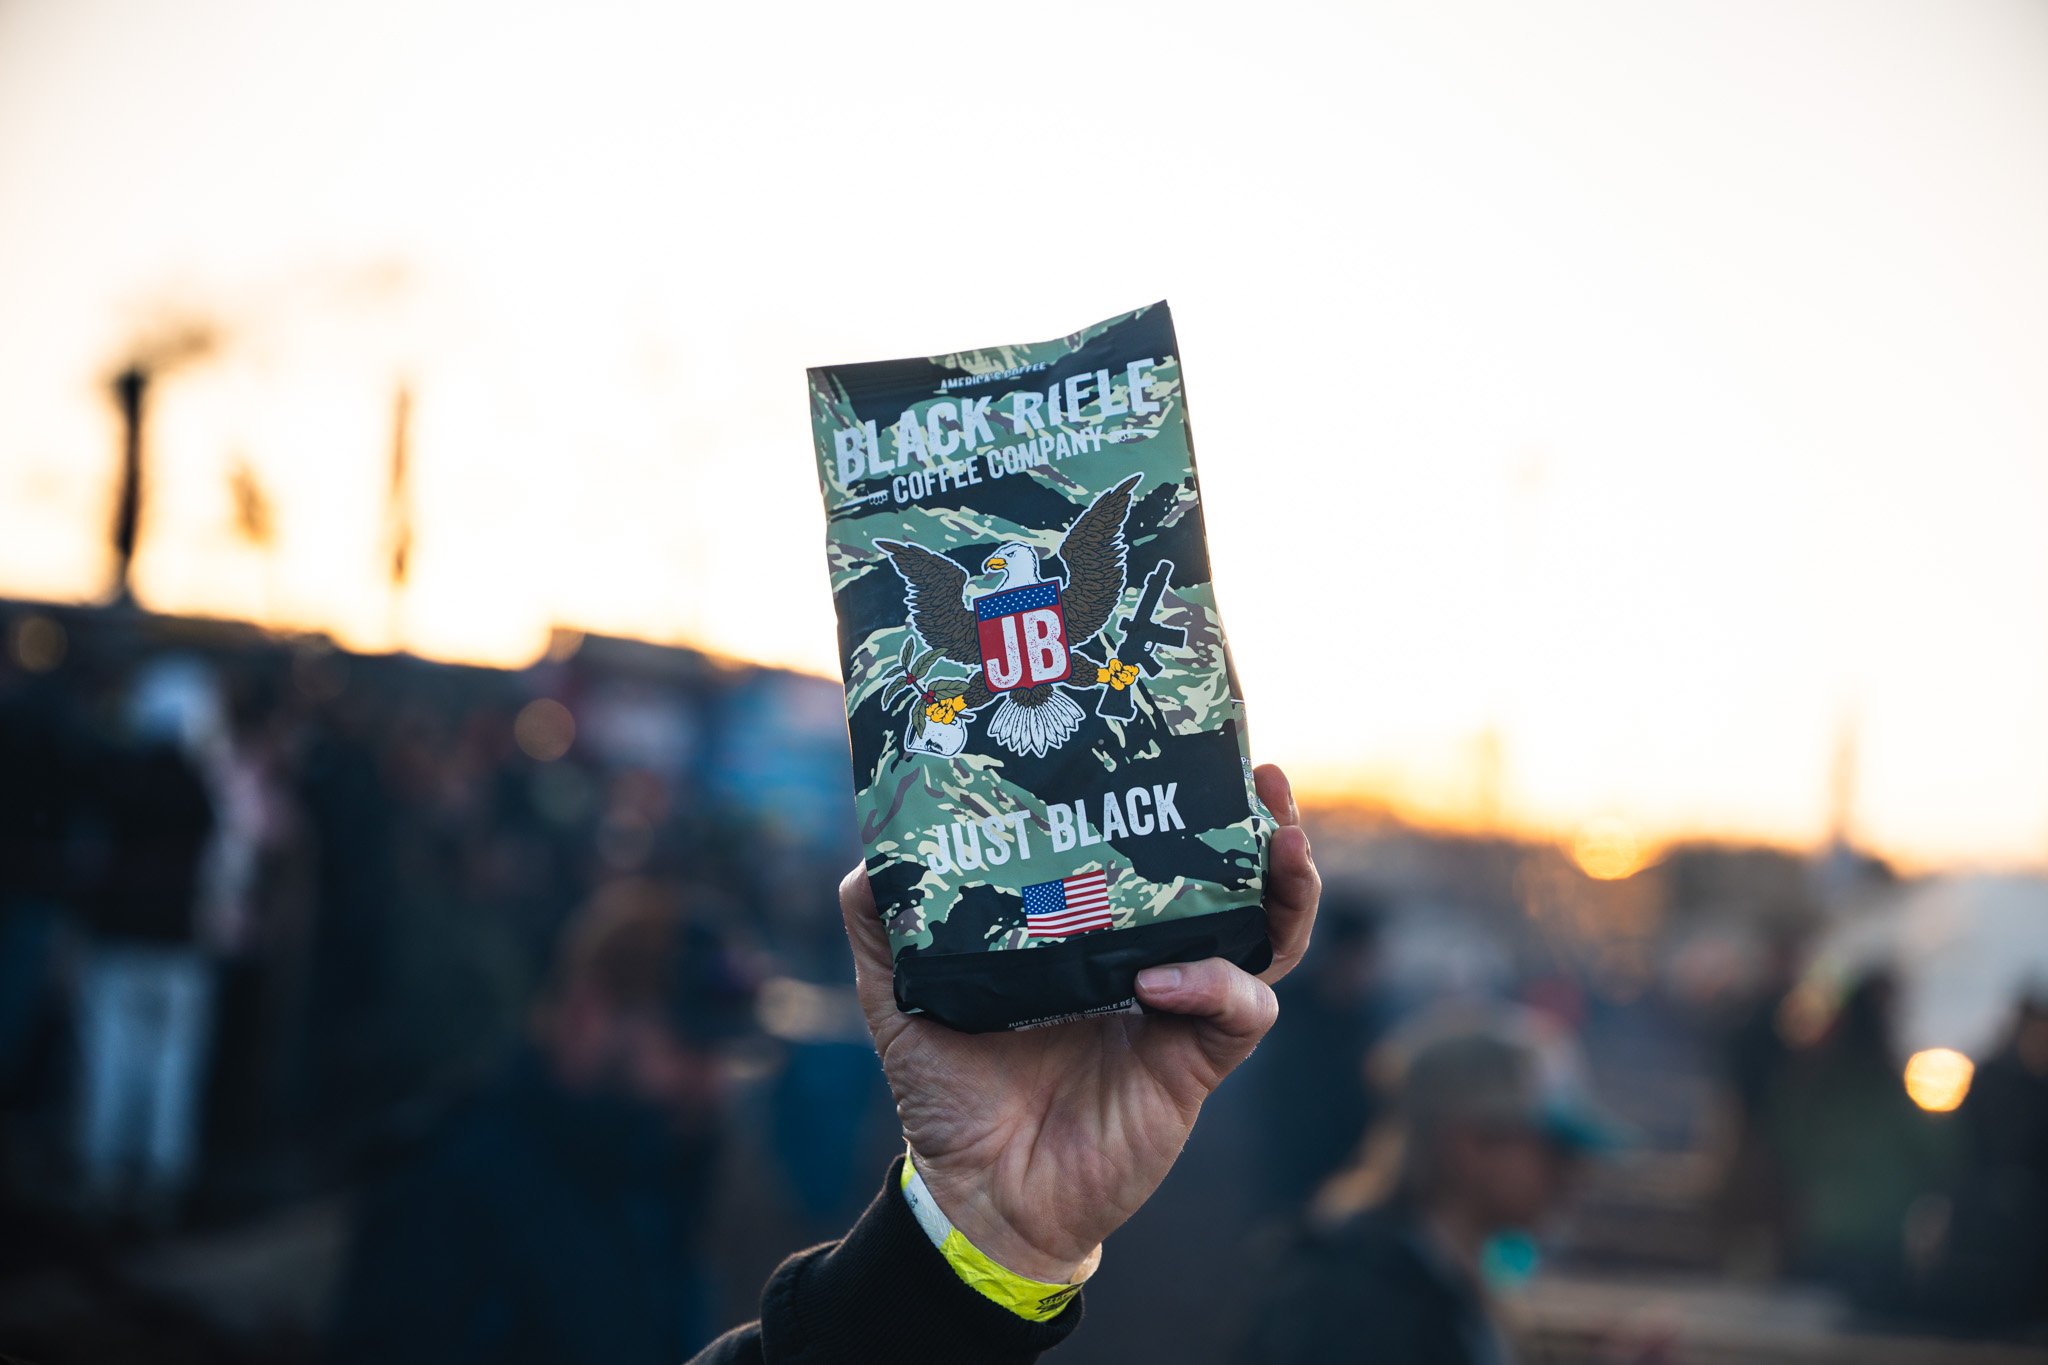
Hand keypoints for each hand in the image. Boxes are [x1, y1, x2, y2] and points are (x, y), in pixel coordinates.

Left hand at [837, 763, 1320, 1281]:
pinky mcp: (1193, 1065)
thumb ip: (886, 921)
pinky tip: (1163, 979)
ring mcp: (1179, 1010)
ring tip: (1280, 839)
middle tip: (1262, 777)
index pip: (1154, 850)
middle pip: (1234, 880)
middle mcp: (1149, 958)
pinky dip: (1215, 985)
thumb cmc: (948, 1090)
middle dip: (1261, 825)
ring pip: (1267, 937)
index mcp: (1093, 930)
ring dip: (1285, 887)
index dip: (1181, 800)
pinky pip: (1238, 1011)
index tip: (1184, 744)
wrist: (977, 1193)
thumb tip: (876, 846)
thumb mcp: (901, 992)